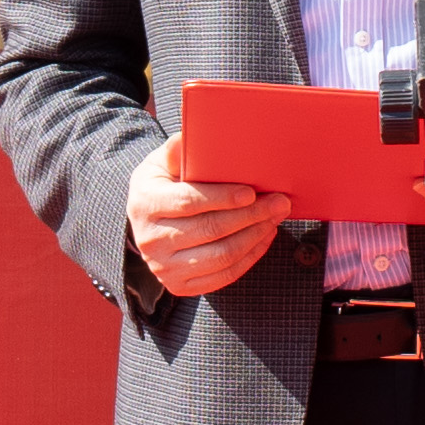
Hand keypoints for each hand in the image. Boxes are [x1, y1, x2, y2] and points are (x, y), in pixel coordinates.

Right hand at [127, 136, 289, 298]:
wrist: (146, 223)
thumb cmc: (162, 185)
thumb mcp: (161, 163)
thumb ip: (176, 150)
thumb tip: (190, 138)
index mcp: (145, 204)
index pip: (189, 202)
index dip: (223, 198)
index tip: (251, 192)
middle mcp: (150, 240)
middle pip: (211, 230)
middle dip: (251, 216)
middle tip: (279, 202)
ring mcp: (164, 267)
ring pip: (221, 256)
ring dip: (255, 236)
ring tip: (274, 218)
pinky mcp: (179, 286)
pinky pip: (224, 275)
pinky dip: (250, 256)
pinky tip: (263, 237)